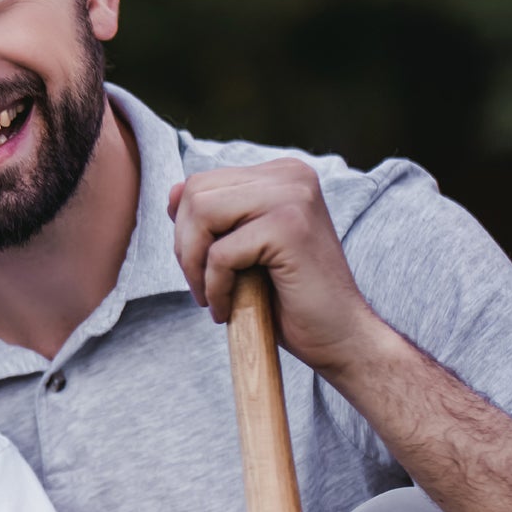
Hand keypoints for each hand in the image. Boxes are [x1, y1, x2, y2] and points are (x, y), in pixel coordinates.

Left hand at [168, 157, 384, 378]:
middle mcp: (290, 175)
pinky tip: (227, 310)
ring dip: (194, 266)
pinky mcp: (289, 228)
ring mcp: (293, 196)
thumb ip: (212, 219)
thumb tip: (173, 191)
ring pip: (202, 215)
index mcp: (281, 174)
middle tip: (202, 286)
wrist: (338, 337)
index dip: (186, 230)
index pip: (201, 183)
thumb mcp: (241, 249)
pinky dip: (214, 288)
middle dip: (184, 247)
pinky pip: (219, 254)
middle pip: (196, 194)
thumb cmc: (288, 299)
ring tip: (212, 297)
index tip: (201, 268)